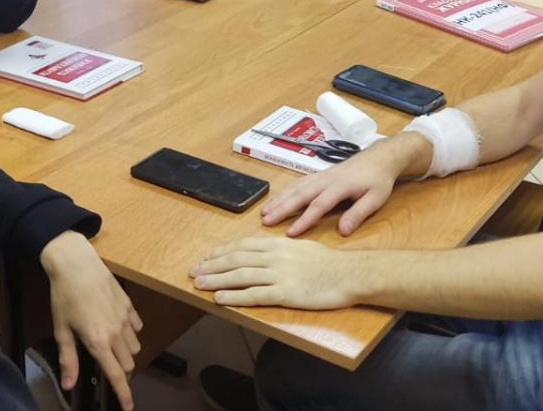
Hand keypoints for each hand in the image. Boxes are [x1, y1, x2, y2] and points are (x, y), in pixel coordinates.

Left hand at [41, 231, 142, 410]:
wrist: (76, 264)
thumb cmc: (64, 297)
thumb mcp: (61, 329)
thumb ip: (69, 359)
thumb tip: (69, 385)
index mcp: (98, 342)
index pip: (116, 375)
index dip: (123, 394)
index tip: (129, 407)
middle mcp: (116, 333)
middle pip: (128, 363)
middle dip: (121, 372)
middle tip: (108, 369)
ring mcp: (125, 318)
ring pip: (134, 346)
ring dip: (125, 353)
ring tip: (110, 347)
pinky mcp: (129, 305)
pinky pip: (136, 327)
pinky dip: (130, 333)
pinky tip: (118, 327)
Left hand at [191, 237, 359, 309]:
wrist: (348, 274)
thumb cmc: (329, 263)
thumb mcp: (302, 248)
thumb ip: (281, 250)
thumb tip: (264, 253)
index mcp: (278, 244)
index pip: (242, 246)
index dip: (221, 251)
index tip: (207, 256)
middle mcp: (274, 256)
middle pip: (236, 259)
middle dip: (212, 265)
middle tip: (194, 271)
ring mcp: (279, 275)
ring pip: (240, 276)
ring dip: (216, 280)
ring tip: (199, 284)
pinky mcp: (284, 293)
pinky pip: (254, 295)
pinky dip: (234, 296)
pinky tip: (220, 299)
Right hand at [260, 151, 399, 236]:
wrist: (380, 157)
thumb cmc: (378, 179)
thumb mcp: (375, 199)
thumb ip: (358, 214)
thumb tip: (343, 231)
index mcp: (340, 186)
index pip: (318, 205)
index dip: (304, 220)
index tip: (290, 233)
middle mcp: (326, 179)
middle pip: (300, 194)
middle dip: (282, 208)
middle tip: (265, 221)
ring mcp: (321, 175)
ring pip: (296, 187)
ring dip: (279, 199)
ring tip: (264, 212)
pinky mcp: (319, 175)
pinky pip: (298, 182)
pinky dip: (285, 191)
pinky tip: (276, 199)